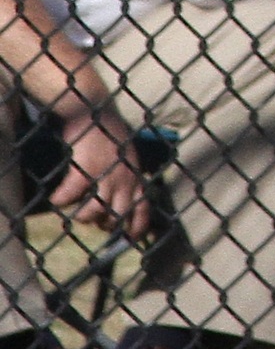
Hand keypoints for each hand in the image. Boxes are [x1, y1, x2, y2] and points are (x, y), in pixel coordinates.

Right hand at [52, 101, 149, 239]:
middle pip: (117, 216)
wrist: (94, 107)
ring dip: (82, 215)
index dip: (137, 228)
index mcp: (136, 174)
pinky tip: (56, 197)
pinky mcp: (84, 166)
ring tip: (76, 208)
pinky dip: (61, 200)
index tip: (129, 240)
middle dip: (104, 224)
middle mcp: (125, 176)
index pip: (143, 208)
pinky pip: (70, 196)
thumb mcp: (127, 157)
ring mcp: (106, 171)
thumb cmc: (108, 134)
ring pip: (95, 212)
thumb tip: (118, 206)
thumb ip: (126, 179)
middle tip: (92, 217)